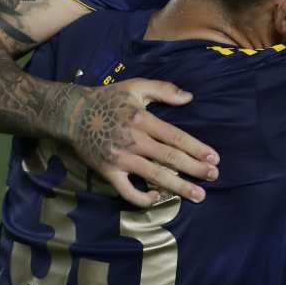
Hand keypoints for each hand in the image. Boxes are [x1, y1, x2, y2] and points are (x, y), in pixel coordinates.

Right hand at [59, 79, 218, 206]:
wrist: (71, 114)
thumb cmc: (107, 99)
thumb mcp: (135, 87)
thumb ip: (164, 90)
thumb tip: (190, 97)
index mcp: (143, 119)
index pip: (176, 137)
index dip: (197, 149)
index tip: (214, 158)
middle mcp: (133, 140)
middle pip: (170, 158)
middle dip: (195, 169)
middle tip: (214, 177)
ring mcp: (120, 158)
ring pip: (154, 175)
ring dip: (178, 187)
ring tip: (198, 194)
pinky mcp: (107, 171)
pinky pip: (127, 190)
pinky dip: (142, 197)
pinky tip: (158, 197)